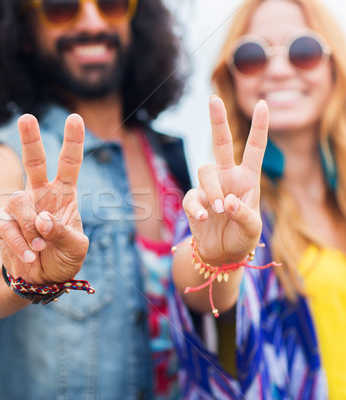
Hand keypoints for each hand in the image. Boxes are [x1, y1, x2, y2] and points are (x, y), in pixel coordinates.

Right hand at [0, 114, 88, 284]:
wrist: (39, 280)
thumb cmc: (63, 258)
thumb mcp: (75, 248)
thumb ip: (63, 232)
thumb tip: (43, 220)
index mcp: (64, 193)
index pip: (69, 163)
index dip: (73, 141)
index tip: (75, 118)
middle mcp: (40, 193)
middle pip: (34, 161)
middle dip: (30, 139)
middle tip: (26, 118)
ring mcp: (19, 206)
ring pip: (17, 201)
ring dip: (30, 226)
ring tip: (40, 247)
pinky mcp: (1, 222)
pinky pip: (5, 224)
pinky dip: (18, 242)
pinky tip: (28, 254)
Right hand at [182, 96, 268, 264]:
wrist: (220, 254)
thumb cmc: (241, 237)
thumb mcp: (252, 229)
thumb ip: (244, 215)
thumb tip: (227, 202)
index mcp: (247, 179)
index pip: (254, 149)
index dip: (259, 127)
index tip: (263, 104)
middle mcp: (227, 177)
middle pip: (220, 143)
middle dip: (217, 120)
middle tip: (213, 99)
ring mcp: (208, 188)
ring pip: (204, 171)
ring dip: (214, 189)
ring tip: (221, 210)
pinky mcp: (194, 201)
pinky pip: (193, 197)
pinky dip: (198, 207)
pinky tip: (205, 218)